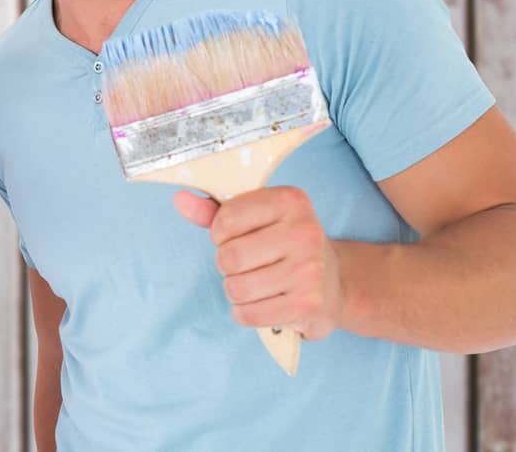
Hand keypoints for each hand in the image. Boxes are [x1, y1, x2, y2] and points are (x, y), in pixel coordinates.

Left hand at [173, 186, 343, 341]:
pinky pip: (249, 314)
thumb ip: (214, 210)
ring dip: (235, 291)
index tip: (233, 237)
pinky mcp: (307, 304)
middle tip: (245, 265)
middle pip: (230, 256)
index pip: (227, 217)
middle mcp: (304, 232)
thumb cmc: (284, 245)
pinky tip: (262, 302)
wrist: (335, 282)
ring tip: (255, 283)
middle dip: (227, 265)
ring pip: (236, 288)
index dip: (220, 233)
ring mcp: (309, 270)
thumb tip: (180, 200)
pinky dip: (245, 312)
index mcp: (290, 201)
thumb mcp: (256, 218)